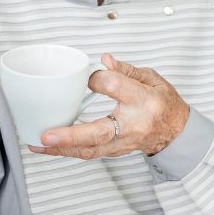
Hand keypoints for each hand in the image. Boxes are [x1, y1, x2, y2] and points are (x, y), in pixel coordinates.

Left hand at [31, 53, 188, 159]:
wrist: (176, 131)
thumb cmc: (163, 103)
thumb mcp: (151, 78)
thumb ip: (124, 70)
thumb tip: (103, 60)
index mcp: (144, 100)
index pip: (116, 87)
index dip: (98, 79)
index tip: (89, 75)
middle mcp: (134, 125)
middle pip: (100, 133)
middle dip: (71, 136)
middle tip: (46, 135)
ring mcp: (124, 142)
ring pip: (90, 150)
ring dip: (62, 149)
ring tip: (37, 143)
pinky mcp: (115, 152)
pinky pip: (89, 153)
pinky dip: (67, 151)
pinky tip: (49, 147)